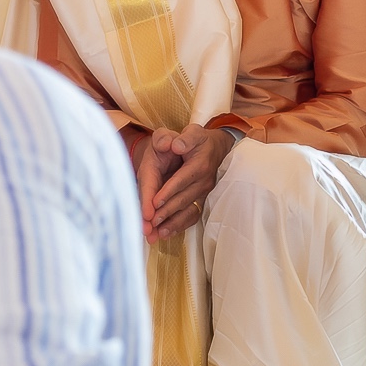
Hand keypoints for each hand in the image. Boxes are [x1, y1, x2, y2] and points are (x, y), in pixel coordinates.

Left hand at [137, 124, 236, 240]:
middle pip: (183, 199)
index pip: (181, 180)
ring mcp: (203, 193)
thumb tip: (175, 145)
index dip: (168, 192)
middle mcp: (203, 181)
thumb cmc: (198, 140)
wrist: (216, 148)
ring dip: (171, 223)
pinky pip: (191, 216)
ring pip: (187, 210)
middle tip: (149, 223)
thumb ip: (184, 138)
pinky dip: (179, 225)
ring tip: (156, 234)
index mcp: (199, 164)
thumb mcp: (192, 132)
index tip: (155, 203)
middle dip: (165, 212)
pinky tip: (165, 233)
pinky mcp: (200, 200)